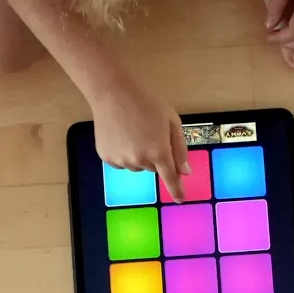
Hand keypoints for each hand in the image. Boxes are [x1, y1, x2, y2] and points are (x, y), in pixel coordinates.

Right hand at [94, 74, 188, 198]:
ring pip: (137, 166)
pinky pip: (122, 163)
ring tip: (134, 132)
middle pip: (153, 168)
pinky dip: (124, 153)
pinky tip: (121, 135)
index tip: (180, 199)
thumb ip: (179, 148)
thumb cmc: (147, 103)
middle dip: (156, 156)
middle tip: (150, 134)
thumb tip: (185, 172)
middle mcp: (140, 160)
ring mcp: (122, 160)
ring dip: (139, 155)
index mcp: (159, 151)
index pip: (170, 178)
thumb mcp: (172, 121)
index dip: (176, 190)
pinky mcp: (108, 157)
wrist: (113, 93)